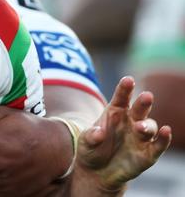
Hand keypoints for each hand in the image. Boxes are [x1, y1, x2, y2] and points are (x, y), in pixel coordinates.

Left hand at [72, 76, 171, 193]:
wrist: (97, 172)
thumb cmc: (91, 149)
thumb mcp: (85, 142)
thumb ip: (91, 135)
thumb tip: (99, 132)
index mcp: (115, 112)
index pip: (121, 97)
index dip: (125, 88)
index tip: (128, 79)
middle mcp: (131, 120)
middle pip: (140, 109)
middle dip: (143, 102)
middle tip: (146, 96)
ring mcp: (140, 136)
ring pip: (149, 126)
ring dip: (148, 126)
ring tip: (140, 127)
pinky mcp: (148, 153)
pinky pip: (159, 144)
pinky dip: (164, 139)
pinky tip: (166, 132)